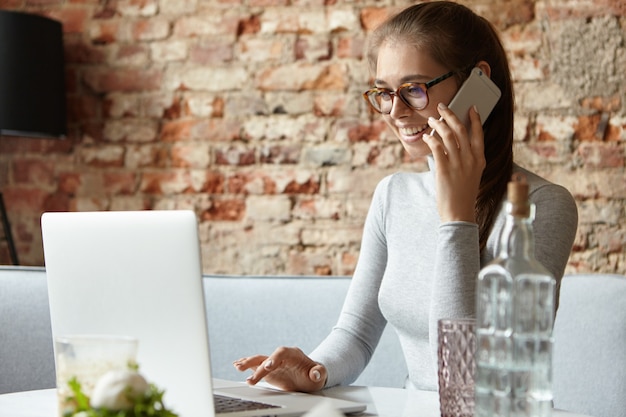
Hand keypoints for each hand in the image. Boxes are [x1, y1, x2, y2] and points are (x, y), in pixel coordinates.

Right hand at [233, 346, 326, 391]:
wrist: (310, 376)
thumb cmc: (315, 374)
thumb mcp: (320, 374)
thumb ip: (319, 372)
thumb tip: (316, 373)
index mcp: (293, 354)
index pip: (281, 353)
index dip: (274, 358)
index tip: (267, 367)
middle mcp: (281, 356)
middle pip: (267, 356)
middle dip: (256, 364)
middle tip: (247, 374)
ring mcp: (274, 362)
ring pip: (259, 360)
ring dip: (248, 363)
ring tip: (237, 367)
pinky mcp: (269, 369)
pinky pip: (256, 365)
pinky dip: (247, 365)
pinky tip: (237, 365)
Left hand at [423, 102, 485, 222]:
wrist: (459, 213)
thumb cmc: (463, 194)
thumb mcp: (472, 174)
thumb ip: (467, 158)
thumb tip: (452, 142)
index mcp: (480, 160)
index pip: (479, 133)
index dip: (475, 118)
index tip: (471, 107)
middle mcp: (470, 159)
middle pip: (460, 129)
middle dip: (450, 114)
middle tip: (442, 107)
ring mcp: (458, 164)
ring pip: (448, 135)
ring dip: (438, 124)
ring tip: (431, 120)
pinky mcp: (444, 169)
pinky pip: (437, 147)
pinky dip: (431, 138)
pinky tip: (426, 136)